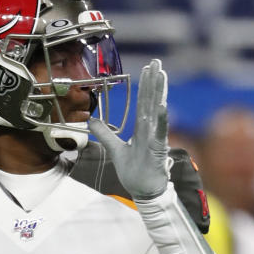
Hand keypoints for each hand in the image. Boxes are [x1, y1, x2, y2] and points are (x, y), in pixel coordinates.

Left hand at [89, 59, 170, 199]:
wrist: (144, 191)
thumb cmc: (134, 172)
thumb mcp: (115, 149)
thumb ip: (105, 134)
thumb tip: (92, 120)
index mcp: (143, 129)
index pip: (144, 102)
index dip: (146, 85)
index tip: (148, 68)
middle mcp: (151, 130)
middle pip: (152, 101)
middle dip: (155, 81)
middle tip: (157, 62)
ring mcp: (156, 139)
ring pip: (157, 112)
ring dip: (159, 93)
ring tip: (161, 75)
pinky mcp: (158, 150)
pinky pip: (159, 132)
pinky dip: (160, 119)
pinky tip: (162, 105)